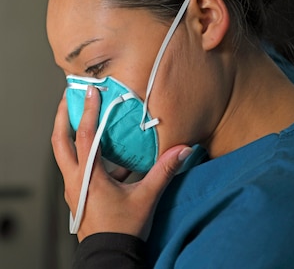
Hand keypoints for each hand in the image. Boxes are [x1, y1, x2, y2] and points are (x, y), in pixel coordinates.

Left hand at [51, 86, 191, 241]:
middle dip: (61, 116)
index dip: (87, 111)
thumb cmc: (124, 229)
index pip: (85, 136)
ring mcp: (74, 186)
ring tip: (78, 114)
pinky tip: (102, 147)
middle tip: (68, 97)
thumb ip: (164, 171)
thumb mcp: (146, 197)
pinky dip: (83, 150)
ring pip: (64, 152)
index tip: (90, 92)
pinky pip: (75, 164)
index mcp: (89, 177)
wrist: (110, 256)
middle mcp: (75, 179)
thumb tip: (183, 150)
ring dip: (68, 131)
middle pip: (59, 141)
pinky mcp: (79, 191)